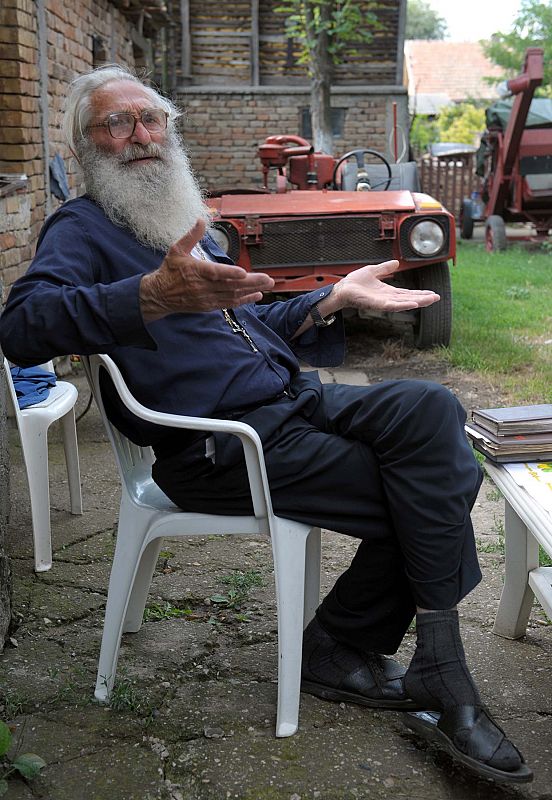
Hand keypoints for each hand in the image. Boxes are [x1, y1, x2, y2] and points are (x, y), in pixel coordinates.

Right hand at [140, 219, 274, 321]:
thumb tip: (202, 219)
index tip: (243, 272)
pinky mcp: (209, 305)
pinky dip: (244, 300)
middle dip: (251, 282)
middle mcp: (203, 286)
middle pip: (230, 285)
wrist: (160, 295)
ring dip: (252, 291)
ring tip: (267, 285)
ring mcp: (207, 297)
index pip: (215, 272)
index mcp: (196, 271)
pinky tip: (256, 295)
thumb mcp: (177, 249)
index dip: (230, 273)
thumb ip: (191, 236)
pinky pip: (229, 303)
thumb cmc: (170, 270)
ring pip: (233, 295)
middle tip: (268, 279)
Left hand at [332, 260, 439, 312]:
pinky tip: (412, 304)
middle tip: (437, 298)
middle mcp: (388, 298)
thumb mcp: (373, 271)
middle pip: (409, 299)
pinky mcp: (376, 304)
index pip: (408, 293)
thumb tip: (396, 263)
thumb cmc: (355, 283)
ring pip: (403, 303)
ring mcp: (382, 302)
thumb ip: (385, 268)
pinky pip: (391, 306)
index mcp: (388, 291)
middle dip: (423, 299)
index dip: (420, 293)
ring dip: (417, 302)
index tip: (433, 293)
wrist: (342, 288)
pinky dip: (402, 305)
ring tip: (430, 300)